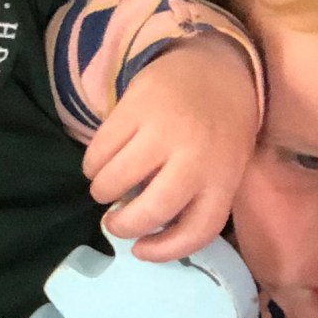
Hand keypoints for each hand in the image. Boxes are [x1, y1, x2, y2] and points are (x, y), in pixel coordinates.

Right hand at [88, 36, 258, 262]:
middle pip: (152, 210)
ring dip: (102, 191)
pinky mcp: (135, 106)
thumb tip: (148, 234)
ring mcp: (163, 129)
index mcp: (224, 177)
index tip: (141, 250)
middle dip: (123, 225)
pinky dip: (92, 164)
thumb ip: (196, 199)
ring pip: (116, 179)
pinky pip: (100, 148)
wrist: (215, 67)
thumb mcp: (225, 167)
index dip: (164, 250)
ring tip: (105, 189)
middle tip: (113, 223)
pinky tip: (99, 164)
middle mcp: (196, 156)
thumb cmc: (219, 130)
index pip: (196, 230)